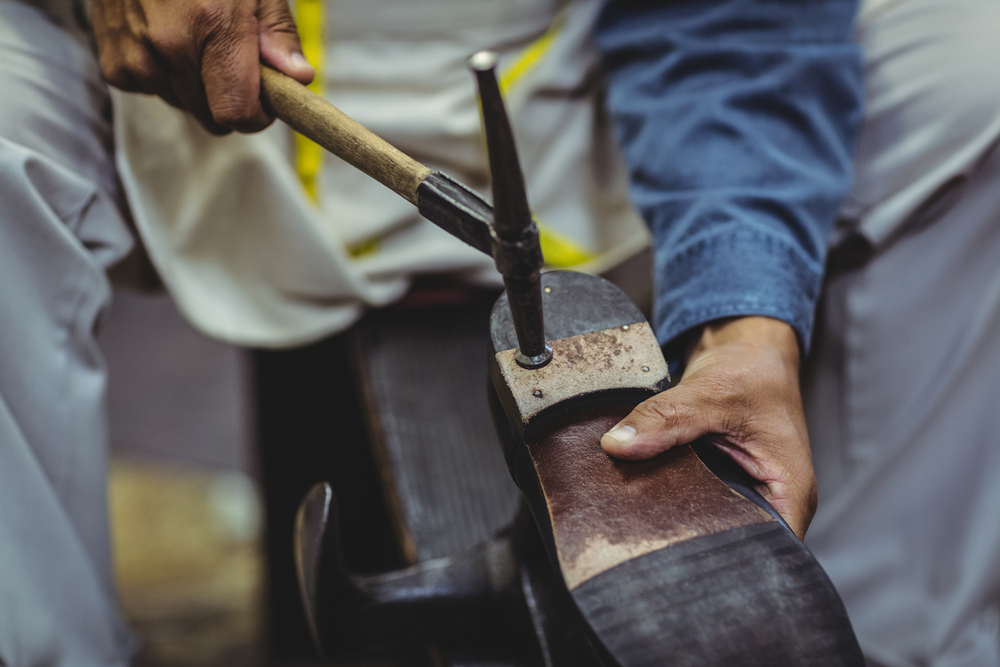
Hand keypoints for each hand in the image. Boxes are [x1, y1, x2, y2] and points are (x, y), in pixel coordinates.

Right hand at [92, 0, 314, 132]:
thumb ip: (277, 33)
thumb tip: (298, 77)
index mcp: (212, 25)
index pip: (236, 112)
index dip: (256, 114)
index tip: (264, 101)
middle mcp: (169, 45)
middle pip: (212, 117)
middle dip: (228, 99)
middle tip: (230, 59)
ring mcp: (136, 56)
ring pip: (183, 105)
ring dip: (195, 85)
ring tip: (193, 37)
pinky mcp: (114, 64)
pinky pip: (152, 91)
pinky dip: (162, 74)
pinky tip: (163, 37)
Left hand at [600, 316, 816, 537]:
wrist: (745, 349)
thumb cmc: (751, 371)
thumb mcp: (709, 391)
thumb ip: (665, 418)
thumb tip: (618, 445)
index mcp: (790, 492)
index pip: (766, 550)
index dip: (724, 556)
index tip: (675, 545)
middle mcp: (773, 501)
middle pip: (734, 542)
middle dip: (692, 538)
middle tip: (646, 532)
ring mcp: (748, 495)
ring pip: (711, 523)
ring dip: (679, 517)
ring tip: (640, 516)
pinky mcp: (723, 484)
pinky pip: (698, 501)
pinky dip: (674, 496)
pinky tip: (645, 492)